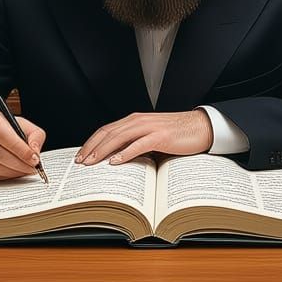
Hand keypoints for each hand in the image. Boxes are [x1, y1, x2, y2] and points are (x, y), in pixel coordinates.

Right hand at [0, 110, 46, 181]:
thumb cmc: (5, 129)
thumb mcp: (21, 124)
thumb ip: (34, 135)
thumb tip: (35, 152)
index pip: (5, 136)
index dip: (21, 150)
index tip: (34, 159)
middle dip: (20, 164)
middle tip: (33, 168)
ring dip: (14, 172)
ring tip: (26, 170)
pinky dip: (6, 177)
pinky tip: (14, 172)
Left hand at [75, 110, 212, 166]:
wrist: (200, 127)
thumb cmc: (177, 134)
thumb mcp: (150, 137)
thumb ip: (134, 143)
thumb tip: (116, 159)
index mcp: (135, 120)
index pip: (107, 130)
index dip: (92, 142)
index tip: (81, 154)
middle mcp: (139, 120)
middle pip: (108, 132)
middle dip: (91, 147)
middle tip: (80, 161)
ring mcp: (149, 127)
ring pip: (119, 137)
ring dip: (103, 150)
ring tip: (92, 162)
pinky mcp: (160, 136)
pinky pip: (138, 144)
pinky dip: (125, 153)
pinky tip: (115, 161)